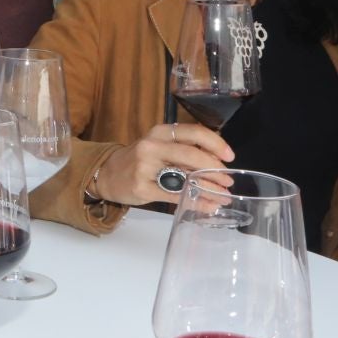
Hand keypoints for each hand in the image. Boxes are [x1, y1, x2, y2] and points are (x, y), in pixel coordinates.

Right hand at [96, 123, 232, 205]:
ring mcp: (145, 167)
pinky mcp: (143, 188)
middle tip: (228, 181)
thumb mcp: (159, 146)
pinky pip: (175, 196)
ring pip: (184, 177)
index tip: (230, 157)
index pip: (194, 132)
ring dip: (209, 188)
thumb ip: (184, 149)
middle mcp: (152, 146)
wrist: (106, 174)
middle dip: (214, 169)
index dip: (216, 143)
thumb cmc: (139, 160)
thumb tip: (217, 161)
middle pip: (191, 154)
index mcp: (160, 132)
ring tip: (223, 196)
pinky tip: (207, 206)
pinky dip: (195, 201)